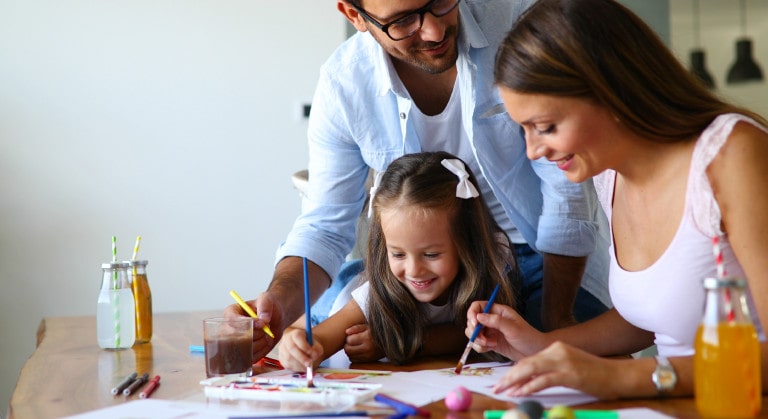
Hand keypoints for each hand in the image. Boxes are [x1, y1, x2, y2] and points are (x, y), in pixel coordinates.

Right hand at [224, 291, 283, 361]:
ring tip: (267, 335)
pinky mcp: (243, 354)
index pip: (232, 321)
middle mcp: (228, 330)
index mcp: (230, 314)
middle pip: (236, 338)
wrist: (275, 318)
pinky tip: (266, 342)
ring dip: (261, 343)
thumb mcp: (267, 299)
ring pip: (244, 350)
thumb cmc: (268, 307)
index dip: (248, 324)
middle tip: (266, 329)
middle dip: (256, 335)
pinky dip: (262, 351)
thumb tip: (263, 319)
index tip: (262, 323)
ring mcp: (234, 344)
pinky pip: (250, 358)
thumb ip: (264, 306)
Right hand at [278, 327, 323, 371]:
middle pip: (291, 348)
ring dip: (299, 364)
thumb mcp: (316, 344)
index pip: (297, 337)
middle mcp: (286, 340)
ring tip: (307, 366)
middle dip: (301, 357)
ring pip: (288, 358)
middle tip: (309, 363)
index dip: (304, 345)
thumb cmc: (309, 345)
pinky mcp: (281, 358)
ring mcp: (282, 349)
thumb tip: (313, 356)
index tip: (311, 352)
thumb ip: (317, 348)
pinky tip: (302, 367)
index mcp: (295, 333)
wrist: (302, 347)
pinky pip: (287, 364)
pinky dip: (296, 368)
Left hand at [343, 324, 383, 362]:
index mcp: (367, 338)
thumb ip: (356, 328)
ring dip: (350, 351)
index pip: (349, 340)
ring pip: (350, 356)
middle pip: (348, 350)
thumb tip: (346, 332)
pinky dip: (353, 356)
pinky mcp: (368, 361)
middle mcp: (367, 349)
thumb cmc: (377, 332)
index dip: (349, 337)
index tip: (353, 335)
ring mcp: (368, 356)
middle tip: (352, 341)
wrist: (390, 342)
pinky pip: (354, 361)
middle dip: (347, 345)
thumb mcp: (368, 326)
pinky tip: (357, 351)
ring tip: (355, 345)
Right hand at [466, 302, 548, 360]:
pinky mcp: (490, 343)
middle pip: (472, 321)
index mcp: (498, 311)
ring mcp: (491, 332)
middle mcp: (492, 320)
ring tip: (490, 344)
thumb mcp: (513, 328)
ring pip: (473, 333)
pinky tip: (492, 348)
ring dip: (478, 340)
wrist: (535, 352)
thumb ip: (496, 321)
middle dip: (474, 331)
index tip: (474, 324)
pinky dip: (481, 347)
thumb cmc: (528, 337)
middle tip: (483, 339)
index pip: (478, 306)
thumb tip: (479, 316)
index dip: (472, 314)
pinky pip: (478, 344)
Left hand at [492, 341, 625, 399]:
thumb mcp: (570, 367)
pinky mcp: (568, 374)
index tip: (502, 381)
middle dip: (508, 376)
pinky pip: (542, 380)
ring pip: (530, 369)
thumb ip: (551, 370)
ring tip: (503, 391)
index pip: (528, 359)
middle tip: (496, 387)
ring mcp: (563, 361)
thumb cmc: (596, 374)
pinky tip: (519, 394)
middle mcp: (557, 351)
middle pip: (525, 363)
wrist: (618, 375)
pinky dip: (528, 387)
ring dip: (513, 381)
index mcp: (556, 347)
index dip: (513, 371)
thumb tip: (530, 381)